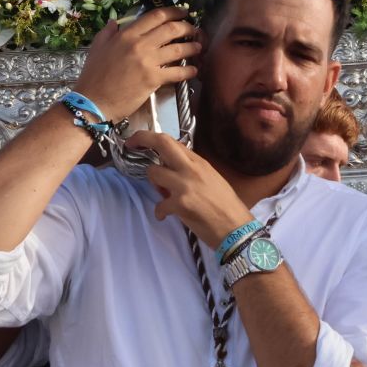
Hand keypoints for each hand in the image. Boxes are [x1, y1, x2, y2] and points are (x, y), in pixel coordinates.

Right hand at [71, 7, 200, 123]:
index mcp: (126, 34)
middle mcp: (139, 44)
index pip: (155, 16)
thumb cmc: (93, 76)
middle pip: (171, 29)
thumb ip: (108, 32)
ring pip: (178, 49)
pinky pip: (177, 72)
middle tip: (193, 30)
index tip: (183, 12)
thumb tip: (114, 22)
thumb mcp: (97, 47)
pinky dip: (188, 70)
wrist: (93, 101)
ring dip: (192, 47)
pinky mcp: (153, 79)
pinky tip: (194, 70)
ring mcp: (148, 62)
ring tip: (198, 47)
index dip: (173, 12)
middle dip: (187, 27)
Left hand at [130, 131, 251, 247]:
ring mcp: (184, 185)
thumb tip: (171, 168)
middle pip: (162, 143)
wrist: (237, 229)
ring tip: (163, 195)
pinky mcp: (180, 204)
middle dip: (141, 139)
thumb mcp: (211, 179)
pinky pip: (159, 204)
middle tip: (130, 145)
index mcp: (199, 163)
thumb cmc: (227, 206)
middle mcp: (191, 169)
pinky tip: (166, 215)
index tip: (138, 140)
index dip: (151, 138)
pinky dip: (160, 212)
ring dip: (154, 185)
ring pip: (154, 173)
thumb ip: (191, 171)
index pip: (172, 142)